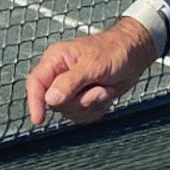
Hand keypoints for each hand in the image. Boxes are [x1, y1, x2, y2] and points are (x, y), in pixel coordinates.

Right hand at [26, 21, 157, 125]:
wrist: (135, 54)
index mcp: (56, 60)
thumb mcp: (92, 65)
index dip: (34, 102)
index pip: (36, 83)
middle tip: (96, 88)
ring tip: (102, 87)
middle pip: (55, 103)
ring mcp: (71, 89)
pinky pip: (83, 116)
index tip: (38, 119)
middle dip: (79, 101)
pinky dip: (98, 109)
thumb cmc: (114, 50)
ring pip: (70, 112)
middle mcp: (59, 76)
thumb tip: (50, 99)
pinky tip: (105, 93)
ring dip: (91, 104)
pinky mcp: (82, 99)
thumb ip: (69, 82)